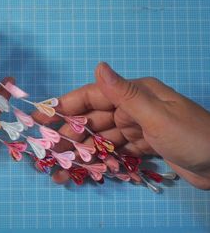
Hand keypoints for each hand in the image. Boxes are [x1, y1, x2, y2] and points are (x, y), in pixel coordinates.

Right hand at [33, 62, 209, 189]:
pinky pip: (116, 151)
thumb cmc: (192, 136)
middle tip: (47, 149)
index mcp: (134, 94)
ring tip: (61, 167)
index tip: (42, 117)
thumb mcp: (157, 115)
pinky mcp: (142, 145)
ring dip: (83, 152)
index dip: (65, 106)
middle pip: (93, 120)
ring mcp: (136, 128)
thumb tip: (99, 66)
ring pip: (102, 138)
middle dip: (70, 134)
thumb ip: (125, 94)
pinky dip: (102, 160)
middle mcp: (132, 108)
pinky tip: (87, 169)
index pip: (92, 96)